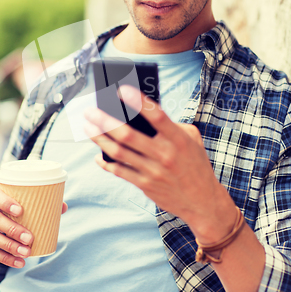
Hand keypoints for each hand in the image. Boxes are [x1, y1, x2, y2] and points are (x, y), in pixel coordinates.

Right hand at [0, 186, 67, 267]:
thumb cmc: (0, 206)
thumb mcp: (10, 200)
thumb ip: (34, 202)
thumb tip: (62, 206)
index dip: (6, 202)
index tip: (21, 210)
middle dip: (13, 230)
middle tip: (30, 238)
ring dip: (9, 247)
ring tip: (26, 252)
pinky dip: (3, 258)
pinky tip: (17, 262)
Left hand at [84, 85, 235, 243]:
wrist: (202, 201)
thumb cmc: (195, 164)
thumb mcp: (192, 139)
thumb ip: (172, 125)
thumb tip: (143, 113)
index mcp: (178, 139)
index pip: (157, 116)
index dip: (139, 101)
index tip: (121, 90)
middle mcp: (165, 155)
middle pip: (128, 135)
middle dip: (105, 121)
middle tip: (90, 111)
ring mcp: (153, 171)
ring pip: (119, 152)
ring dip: (100, 138)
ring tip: (88, 127)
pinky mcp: (145, 185)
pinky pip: (119, 171)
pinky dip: (105, 162)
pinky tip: (97, 154)